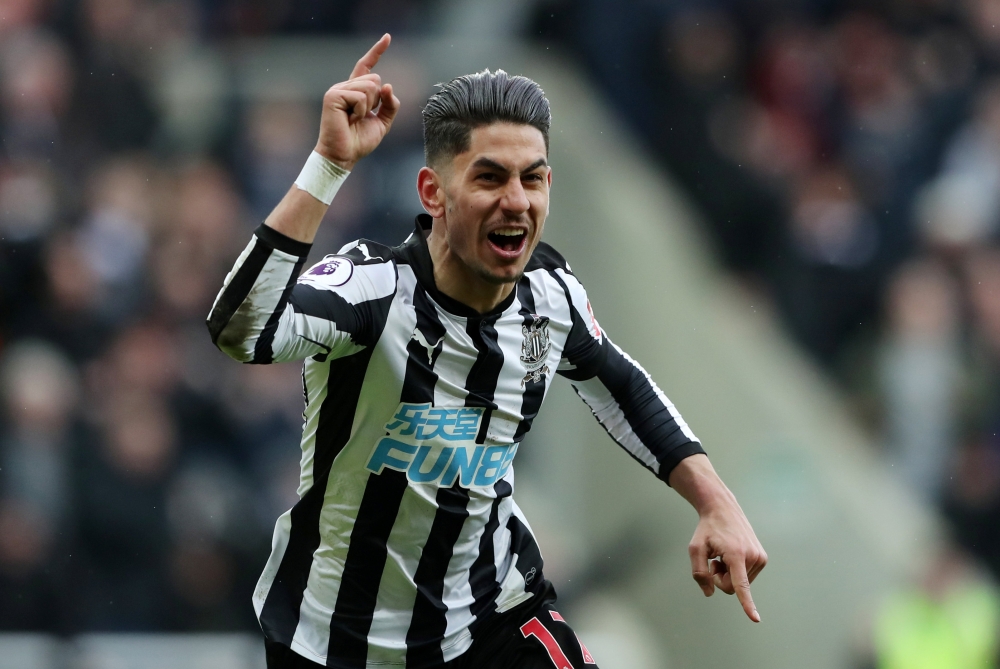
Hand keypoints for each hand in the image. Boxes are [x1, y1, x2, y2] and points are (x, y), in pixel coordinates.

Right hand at [315, 34, 400, 170]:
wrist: (344, 155)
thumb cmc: (360, 141)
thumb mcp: (383, 122)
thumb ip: (390, 105)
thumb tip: (388, 85)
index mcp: (356, 90)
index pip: (368, 66)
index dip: (377, 51)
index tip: (387, 36)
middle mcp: (346, 86)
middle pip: (375, 79)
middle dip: (377, 100)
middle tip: (362, 116)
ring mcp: (338, 89)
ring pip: (370, 87)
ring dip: (369, 107)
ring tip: (355, 118)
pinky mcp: (333, 96)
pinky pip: (360, 96)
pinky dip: (361, 110)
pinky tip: (350, 119)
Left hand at [669, 454, 766, 621]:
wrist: (723, 509)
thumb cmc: (707, 529)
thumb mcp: (695, 548)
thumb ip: (699, 573)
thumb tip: (710, 593)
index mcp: (735, 555)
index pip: (740, 585)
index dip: (747, 604)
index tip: (755, 619)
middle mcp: (752, 556)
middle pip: (732, 587)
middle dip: (720, 579)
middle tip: (714, 560)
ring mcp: (760, 557)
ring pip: (740, 584)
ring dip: (728, 573)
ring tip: (723, 555)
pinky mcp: (762, 558)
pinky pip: (746, 577)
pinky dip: (736, 570)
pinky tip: (731, 555)